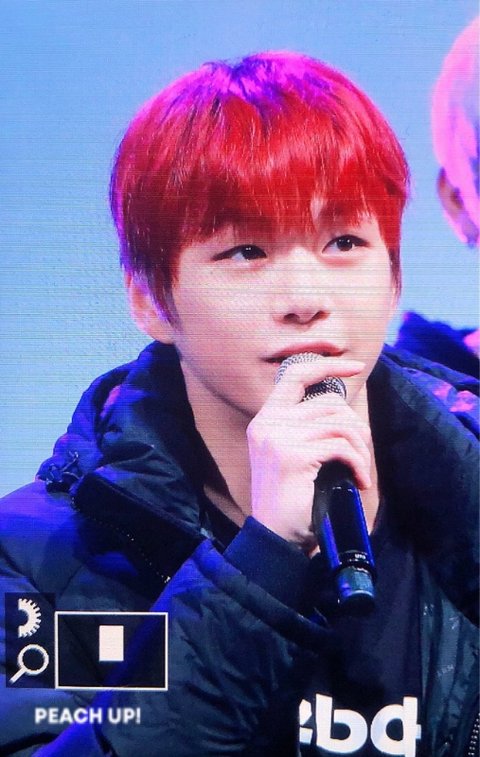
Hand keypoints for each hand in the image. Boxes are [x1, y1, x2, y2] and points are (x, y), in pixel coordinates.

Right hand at [247, 359, 370, 553]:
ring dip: (360, 448)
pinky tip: (360, 481)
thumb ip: (307, 427)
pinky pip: (341, 447)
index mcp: (265, 419)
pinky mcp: (293, 456)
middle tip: (361, 455)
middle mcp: (267, 423)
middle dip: (355, 427)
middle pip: (329, 403)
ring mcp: (278, 438)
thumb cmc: (291, 499)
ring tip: (360, 470)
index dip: (327, 364)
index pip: (295, 374)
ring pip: (340, 424)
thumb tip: (344, 409)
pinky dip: (358, 463)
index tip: (356, 366)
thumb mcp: (293, 454)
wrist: (276, 538)